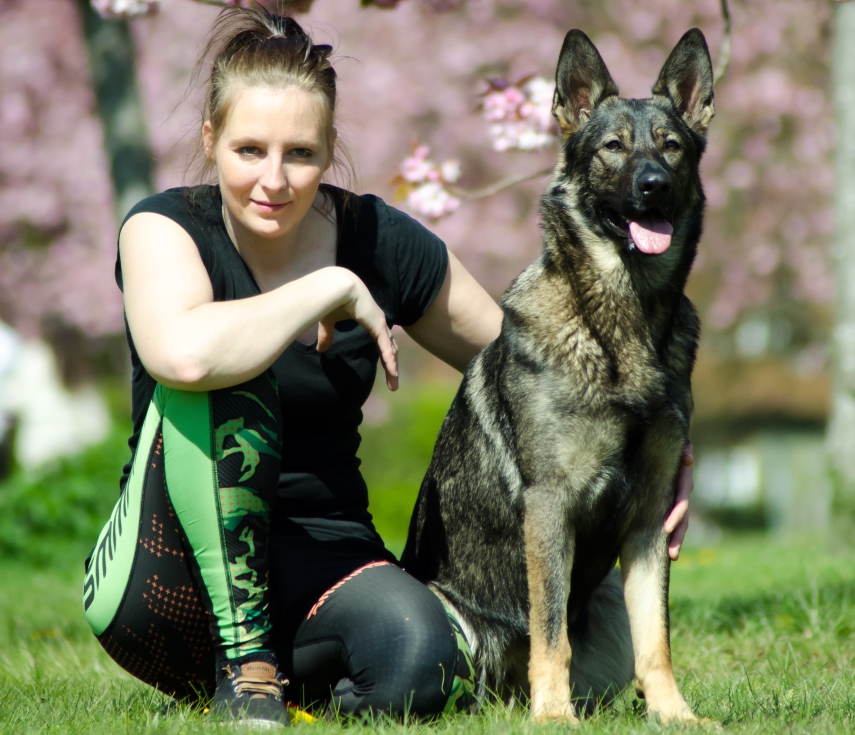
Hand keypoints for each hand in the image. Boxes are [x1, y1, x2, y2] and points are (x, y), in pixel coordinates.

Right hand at [316, 273, 398, 390]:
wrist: (335, 285)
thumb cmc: (331, 299)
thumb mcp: (328, 322)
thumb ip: (327, 335)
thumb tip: (320, 350)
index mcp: (370, 320)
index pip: (381, 342)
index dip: (384, 356)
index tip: (386, 370)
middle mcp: (379, 322)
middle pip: (389, 348)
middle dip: (391, 366)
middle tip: (393, 383)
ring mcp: (380, 323)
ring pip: (390, 350)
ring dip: (392, 368)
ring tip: (394, 384)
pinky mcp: (378, 324)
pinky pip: (386, 346)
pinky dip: (389, 360)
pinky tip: (392, 372)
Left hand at [664, 443, 693, 560]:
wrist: (667, 442)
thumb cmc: (671, 443)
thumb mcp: (679, 446)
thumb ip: (684, 450)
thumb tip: (687, 459)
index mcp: (682, 482)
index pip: (681, 502)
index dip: (676, 515)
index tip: (667, 528)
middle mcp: (682, 493)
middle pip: (683, 519)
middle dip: (678, 537)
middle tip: (672, 555)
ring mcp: (678, 498)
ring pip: (681, 523)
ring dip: (677, 540)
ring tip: (673, 557)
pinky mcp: (670, 500)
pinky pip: (673, 519)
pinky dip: (672, 532)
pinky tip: (665, 548)